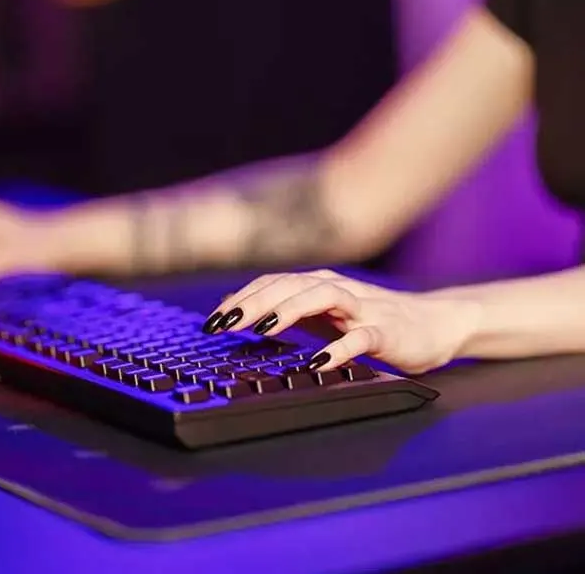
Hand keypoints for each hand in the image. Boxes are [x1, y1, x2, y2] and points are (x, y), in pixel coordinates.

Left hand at [203, 269, 475, 374]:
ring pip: (322, 297)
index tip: (210, 321)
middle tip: (223, 324)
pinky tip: (318, 363)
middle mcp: (337, 290)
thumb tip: (236, 313)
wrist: (436, 324)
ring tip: (262, 328)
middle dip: (253, 303)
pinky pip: (361, 338)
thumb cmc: (371, 320)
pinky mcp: (387, 332)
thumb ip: (286, 312)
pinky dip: (339, 349)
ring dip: (289, 310)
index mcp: (317, 286)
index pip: (271, 285)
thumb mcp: (323, 315)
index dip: (240, 299)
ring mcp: (363, 308)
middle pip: (289, 286)